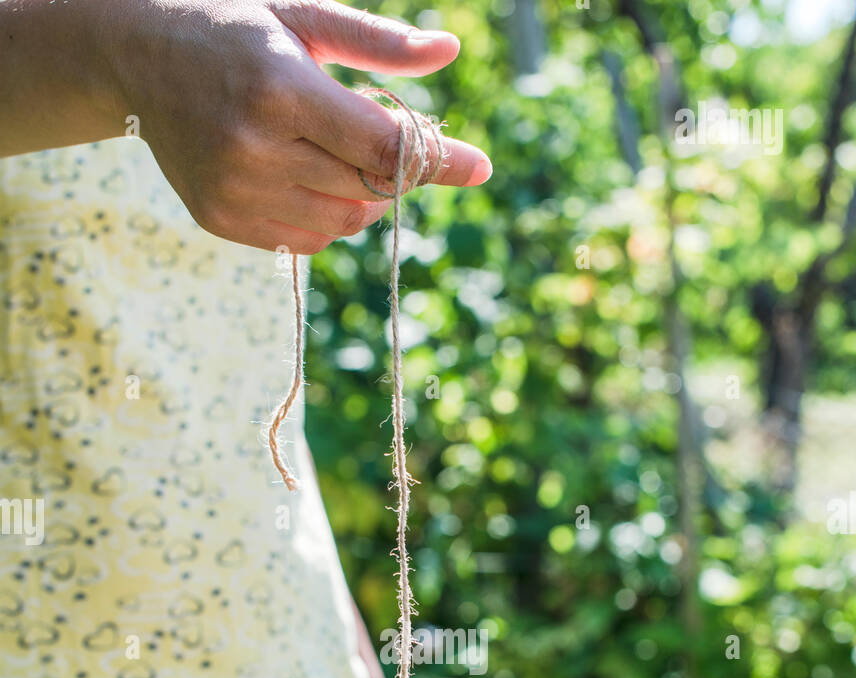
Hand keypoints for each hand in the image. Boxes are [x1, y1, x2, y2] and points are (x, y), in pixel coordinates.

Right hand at [103, 0, 491, 250]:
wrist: (138, 56)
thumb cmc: (234, 26)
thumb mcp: (303, 17)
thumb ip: (376, 42)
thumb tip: (449, 54)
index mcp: (281, 90)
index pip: (380, 147)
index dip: (436, 160)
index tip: (480, 167)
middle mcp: (255, 148)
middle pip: (366, 191)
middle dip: (391, 170)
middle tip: (383, 137)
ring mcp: (234, 192)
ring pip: (341, 224)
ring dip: (360, 198)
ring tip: (334, 151)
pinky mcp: (221, 220)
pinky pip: (304, 241)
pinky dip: (323, 216)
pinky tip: (301, 174)